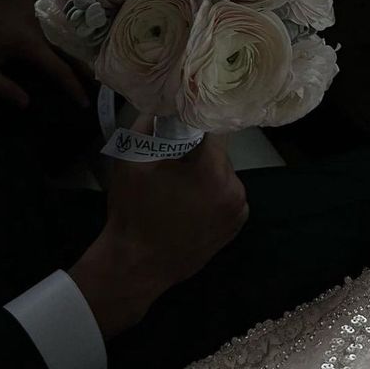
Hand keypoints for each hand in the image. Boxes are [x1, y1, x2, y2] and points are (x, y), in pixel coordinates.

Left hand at [0, 0, 90, 109]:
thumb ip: (2, 86)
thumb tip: (26, 103)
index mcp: (30, 44)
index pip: (60, 70)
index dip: (74, 88)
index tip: (84, 102)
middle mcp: (42, 26)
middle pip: (73, 51)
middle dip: (87, 69)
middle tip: (98, 84)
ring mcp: (42, 10)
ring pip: (69, 32)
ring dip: (82, 48)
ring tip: (93, 63)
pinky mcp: (38, 0)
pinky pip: (59, 17)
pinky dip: (70, 30)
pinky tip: (78, 37)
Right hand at [70, 126, 247, 338]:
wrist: (137, 265)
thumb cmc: (133, 210)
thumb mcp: (131, 160)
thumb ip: (146, 123)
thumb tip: (160, 104)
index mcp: (212, 170)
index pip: (214, 128)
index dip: (197, 121)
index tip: (182, 121)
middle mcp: (234, 188)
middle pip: (219, 153)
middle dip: (199, 151)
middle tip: (173, 158)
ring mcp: (238, 210)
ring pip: (224, 174)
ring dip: (207, 173)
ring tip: (179, 184)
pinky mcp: (236, 227)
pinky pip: (228, 196)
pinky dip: (213, 194)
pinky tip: (190, 203)